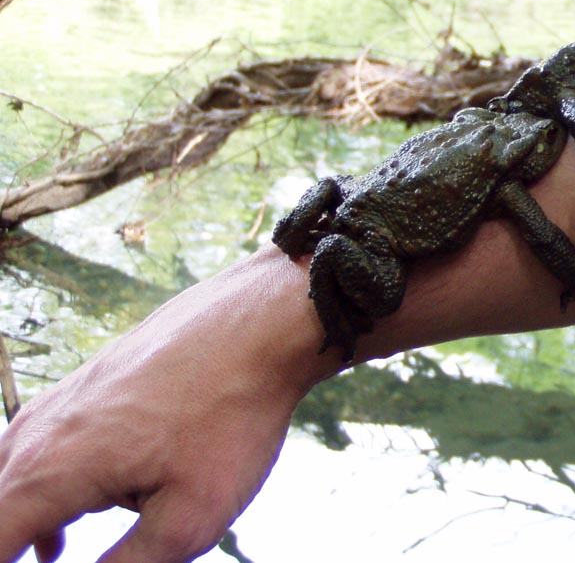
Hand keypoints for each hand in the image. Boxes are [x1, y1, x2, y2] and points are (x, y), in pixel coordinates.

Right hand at [0, 248, 330, 562]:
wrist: (263, 322)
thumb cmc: (232, 415)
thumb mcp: (190, 518)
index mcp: (49, 471)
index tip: (56, 560)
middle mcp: (37, 433)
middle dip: (18, 542)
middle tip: (63, 553)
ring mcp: (59, 402)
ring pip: (11, 479)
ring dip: (25, 524)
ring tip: (53, 553)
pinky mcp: (85, 386)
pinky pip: (38, 450)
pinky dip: (42, 492)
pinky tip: (69, 523)